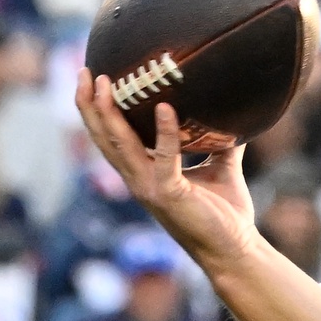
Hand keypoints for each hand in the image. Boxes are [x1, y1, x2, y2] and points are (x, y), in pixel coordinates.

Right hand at [74, 71, 260, 270]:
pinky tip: (166, 108)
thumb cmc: (226, 214)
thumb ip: (220, 142)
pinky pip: (164, 158)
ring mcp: (150, 188)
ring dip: (109, 113)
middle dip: (89, 104)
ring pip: (119, 145)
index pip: (111, 138)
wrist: (236, 250)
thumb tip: (233, 112)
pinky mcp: (169, 195)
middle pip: (103, 138)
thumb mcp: (221, 168)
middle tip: (84, 70)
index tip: (91, 78)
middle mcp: (139, 180)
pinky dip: (165, 132)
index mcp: (145, 174)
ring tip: (106, 82)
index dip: (96, 111)